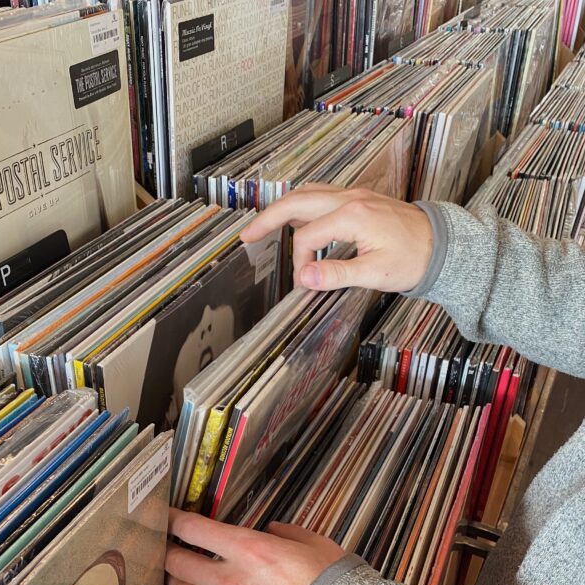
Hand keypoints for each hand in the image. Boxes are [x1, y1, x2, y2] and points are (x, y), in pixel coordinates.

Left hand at [165, 510, 345, 584]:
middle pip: (177, 564)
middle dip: (167, 552)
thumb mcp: (318, 546)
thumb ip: (290, 534)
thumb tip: (275, 531)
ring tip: (180, 576)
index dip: (174, 520)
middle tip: (166, 547)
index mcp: (249, 550)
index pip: (193, 530)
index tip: (168, 517)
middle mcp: (230, 581)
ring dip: (180, 583)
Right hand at [239, 183, 433, 293]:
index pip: (308, 238)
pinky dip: (303, 205)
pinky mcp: (360, 199)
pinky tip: (297, 218)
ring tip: (265, 225)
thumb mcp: (375, 273)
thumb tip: (304, 278)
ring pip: (309, 194)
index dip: (301, 263)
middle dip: (269, 218)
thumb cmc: (414, 259)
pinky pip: (323, 195)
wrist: (443, 246)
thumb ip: (336, 274)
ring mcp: (355, 195)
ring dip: (284, 208)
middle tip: (247, 235)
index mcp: (352, 215)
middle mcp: (350, 198)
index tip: (304, 283)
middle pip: (297, 202)